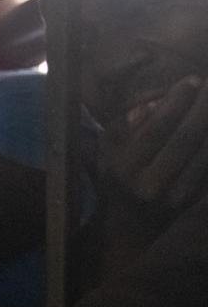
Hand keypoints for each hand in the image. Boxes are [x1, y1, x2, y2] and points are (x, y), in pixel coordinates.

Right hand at [101, 75, 207, 211]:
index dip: (177, 102)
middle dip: (204, 106)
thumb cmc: (118, 178)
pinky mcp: (195, 202)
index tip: (192, 80)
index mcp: (125, 170)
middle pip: (186, 138)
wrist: (131, 226)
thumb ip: (124, 125)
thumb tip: (154, 103)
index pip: (156, 129)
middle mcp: (151, 185)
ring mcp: (177, 196)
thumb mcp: (108, 151)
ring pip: (206, 152)